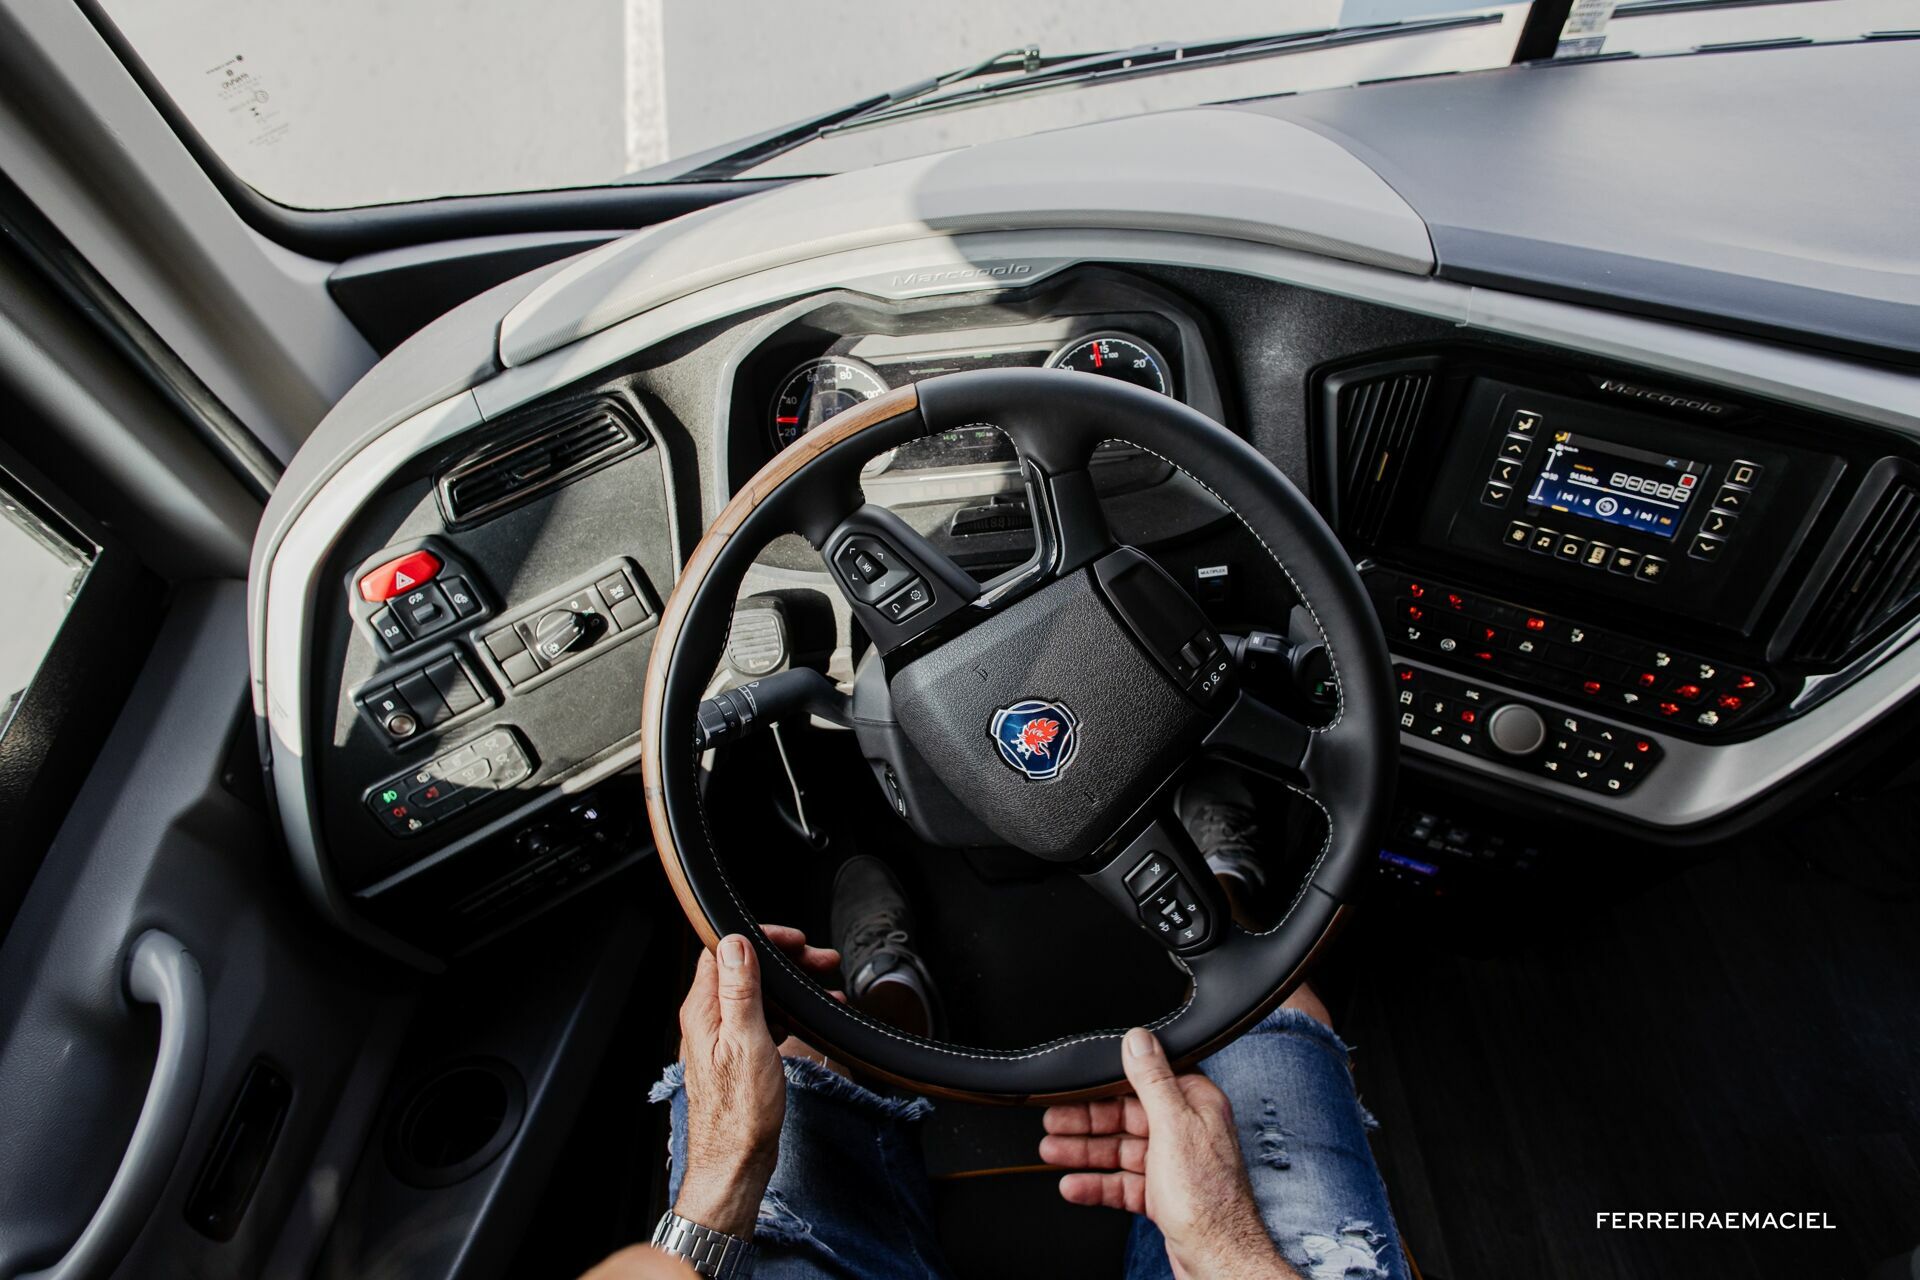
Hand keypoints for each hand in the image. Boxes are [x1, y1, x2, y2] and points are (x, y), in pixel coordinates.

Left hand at [673, 927, 838, 1238]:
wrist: (736, 1162)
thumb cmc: (740, 1113)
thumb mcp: (746, 1041)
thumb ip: (739, 990)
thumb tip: (735, 942)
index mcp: (704, 1010)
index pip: (724, 950)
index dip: (760, 937)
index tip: (794, 941)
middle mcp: (708, 1020)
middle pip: (744, 968)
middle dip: (784, 958)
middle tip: (820, 961)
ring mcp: (722, 1037)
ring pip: (756, 994)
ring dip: (790, 985)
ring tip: (825, 987)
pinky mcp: (737, 1055)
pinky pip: (762, 1019)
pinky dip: (787, 1011)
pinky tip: (809, 1017)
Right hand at [1040, 1027, 1298, 1279]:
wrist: (1219, 1262)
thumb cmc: (1208, 1200)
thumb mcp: (1173, 1126)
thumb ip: (1153, 1080)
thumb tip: (1138, 1039)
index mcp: (1196, 1106)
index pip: (1144, 1083)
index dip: (1107, 1084)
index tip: (1076, 1085)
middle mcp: (1186, 1133)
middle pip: (1126, 1118)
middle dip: (1086, 1122)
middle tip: (1051, 1122)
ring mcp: (1173, 1167)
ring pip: (1120, 1152)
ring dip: (1084, 1152)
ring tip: (1051, 1151)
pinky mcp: (1163, 1198)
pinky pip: (1122, 1184)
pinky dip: (1096, 1185)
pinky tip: (1073, 1185)